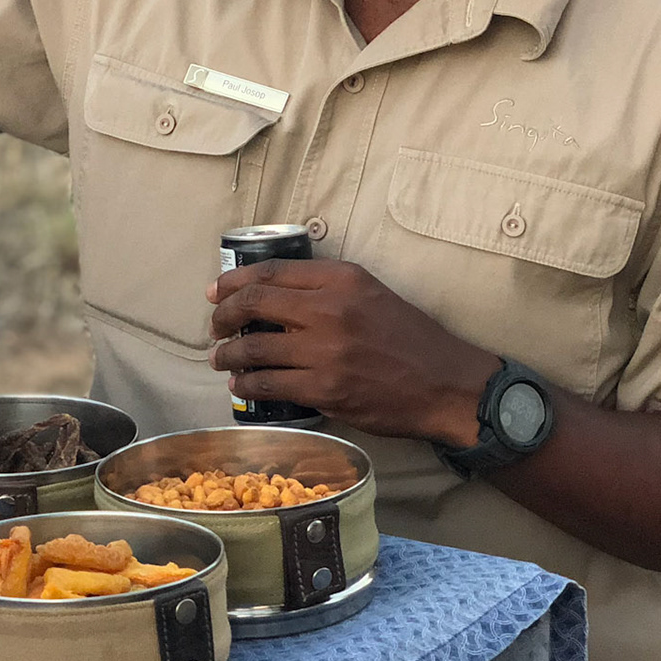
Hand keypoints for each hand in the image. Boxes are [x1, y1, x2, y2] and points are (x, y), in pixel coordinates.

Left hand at [206, 258, 499, 446]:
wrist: (446, 384)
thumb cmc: (410, 337)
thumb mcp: (371, 293)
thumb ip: (326, 287)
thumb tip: (273, 291)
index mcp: (341, 279)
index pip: (271, 272)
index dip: (234, 281)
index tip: (216, 292)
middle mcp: (330, 310)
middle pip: (254, 304)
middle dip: (223, 316)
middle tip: (215, 327)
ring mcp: (325, 352)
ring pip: (255, 348)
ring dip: (228, 355)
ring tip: (221, 359)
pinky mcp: (325, 389)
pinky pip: (268, 385)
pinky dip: (246, 385)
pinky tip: (241, 386)